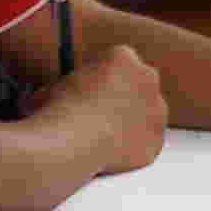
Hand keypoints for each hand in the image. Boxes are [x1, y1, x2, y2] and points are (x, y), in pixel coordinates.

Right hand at [33, 41, 166, 173]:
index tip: (92, 91)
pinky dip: (132, 149)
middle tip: (103, 112)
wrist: (70, 141)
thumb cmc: (56, 110)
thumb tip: (56, 96)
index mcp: (122, 56)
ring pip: (147, 114)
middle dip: (126, 96)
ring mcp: (156, 110)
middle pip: (140, 84)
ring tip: (103, 136)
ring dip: (131, 122)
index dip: (104, 77)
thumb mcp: (53, 84)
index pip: (119, 61)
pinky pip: (145, 143)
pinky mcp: (156, 140)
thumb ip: (67, 85)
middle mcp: (147, 77)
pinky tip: (109, 154)